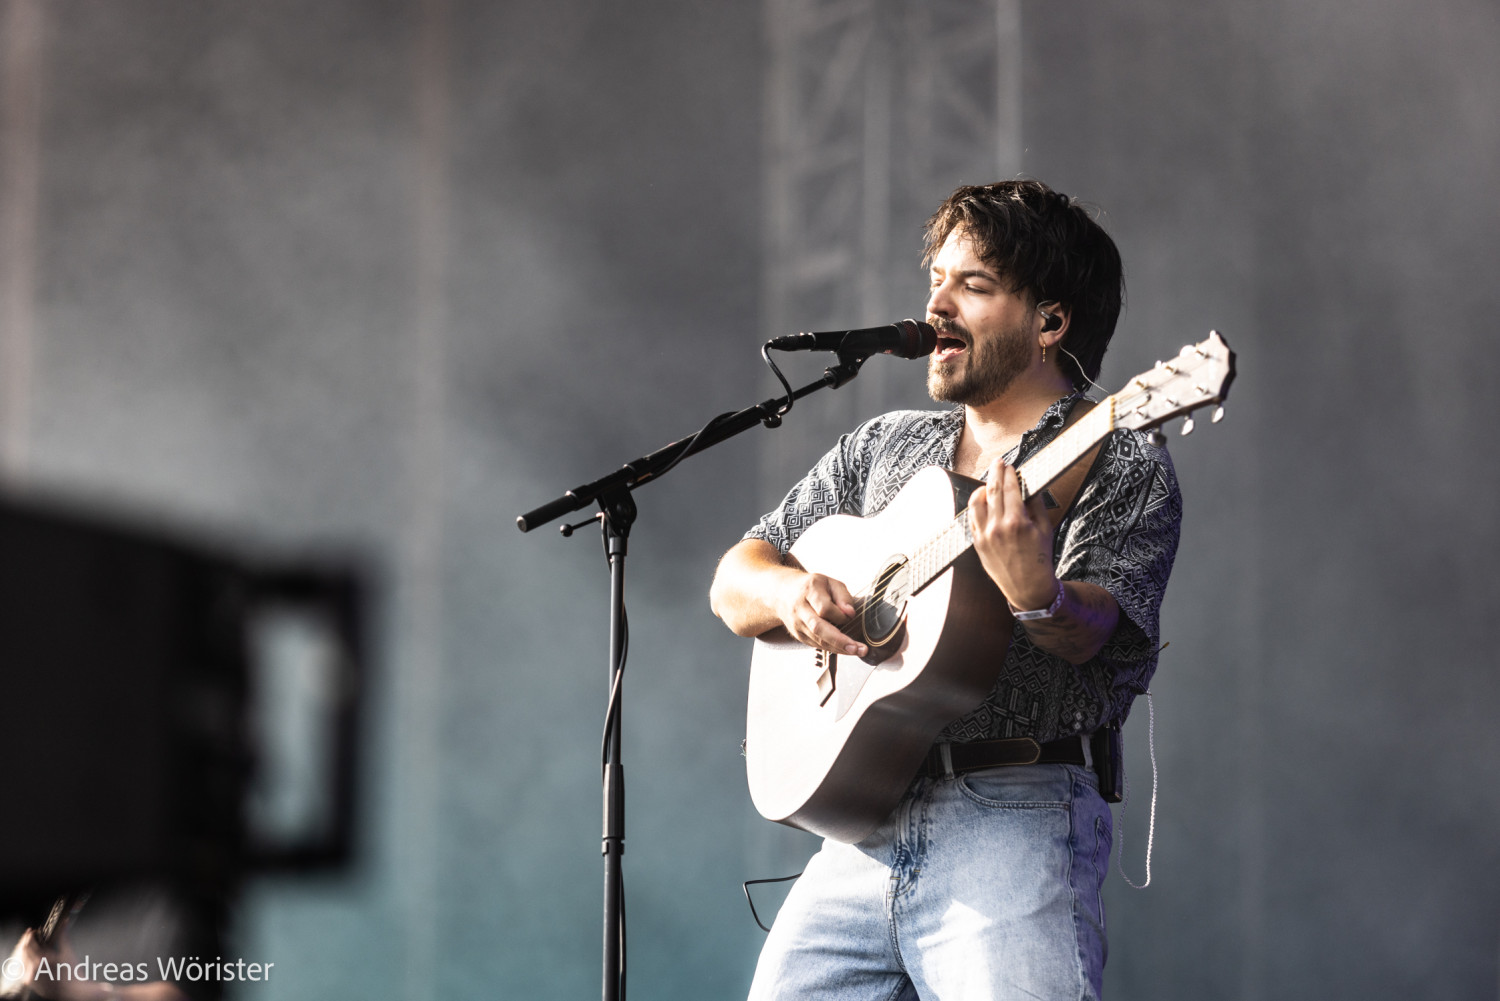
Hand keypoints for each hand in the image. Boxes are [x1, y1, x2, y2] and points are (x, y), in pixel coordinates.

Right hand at [775, 572, 867, 656]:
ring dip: (839, 648)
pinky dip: (833, 648)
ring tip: (858, 651)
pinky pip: (817, 645)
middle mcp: (800, 609)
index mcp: (809, 592)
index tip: (851, 615)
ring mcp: (797, 624)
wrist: (782, 593)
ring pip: (818, 640)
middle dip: (840, 640)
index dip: (839, 614)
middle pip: (818, 628)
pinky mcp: (798, 635)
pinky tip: (845, 649)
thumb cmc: (811, 587)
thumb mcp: (829, 583)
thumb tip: (850, 613)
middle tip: (858, 648)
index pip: (824, 608)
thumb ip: (843, 596)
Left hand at [968, 459, 1059, 611]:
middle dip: (995, 472)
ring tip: (988, 481)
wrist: (1028, 588)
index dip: (1009, 473)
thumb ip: (1035, 505)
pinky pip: (972, 518)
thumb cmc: (1040, 559)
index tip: (1010, 465)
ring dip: (982, 487)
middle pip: (992, 490)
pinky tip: (982, 500)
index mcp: (1017, 522)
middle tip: (998, 463)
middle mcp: (998, 527)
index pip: (1010, 488)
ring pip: (976, 502)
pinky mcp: (977, 544)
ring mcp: (985, 536)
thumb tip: (1027, 486)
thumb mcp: (1045, 529)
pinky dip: (976, 505)